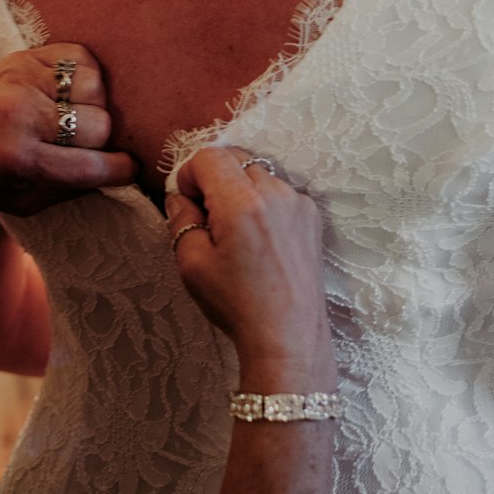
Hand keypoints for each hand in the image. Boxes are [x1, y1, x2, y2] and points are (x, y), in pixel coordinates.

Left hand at [0, 45, 135, 213]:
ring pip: (95, 89)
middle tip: (84, 144)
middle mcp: (22, 118)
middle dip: (101, 140)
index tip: (127, 169)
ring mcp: (25, 82)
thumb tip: (114, 174)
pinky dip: (86, 75)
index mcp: (19, 162)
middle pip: (100, 126)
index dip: (119, 170)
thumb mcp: (18, 202)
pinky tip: (71, 91)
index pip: (90, 167)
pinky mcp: (26, 58)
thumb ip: (67, 192)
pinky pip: (82, 58)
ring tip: (76, 115)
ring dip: (94, 105)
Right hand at [168, 147, 335, 391]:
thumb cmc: (237, 305)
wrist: (288, 337)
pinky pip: (280, 192)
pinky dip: (265, 203)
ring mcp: (298, 202)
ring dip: (241, 190)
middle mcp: (275, 193)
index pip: (209, 156)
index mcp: (242, 204)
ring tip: (238, 234)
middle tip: (210, 218)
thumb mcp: (192, 265)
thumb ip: (181, 220)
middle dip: (215, 180)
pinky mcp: (312, 215)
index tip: (190, 203)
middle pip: (235, 159)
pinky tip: (262, 240)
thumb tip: (180, 198)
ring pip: (258, 174)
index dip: (190, 175)